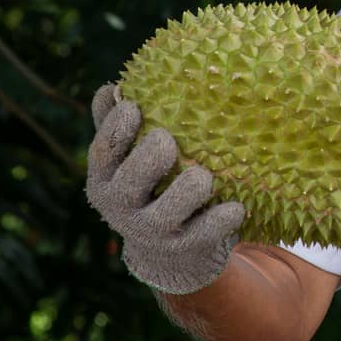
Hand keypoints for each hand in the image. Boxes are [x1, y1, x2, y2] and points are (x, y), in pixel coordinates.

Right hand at [84, 83, 245, 294]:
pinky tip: (236, 206)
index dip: (117, 127)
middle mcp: (122, 207)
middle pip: (135, 177)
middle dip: (154, 154)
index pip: (103, 151)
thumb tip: (113, 86)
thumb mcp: (127, 160)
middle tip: (168, 141)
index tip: (135, 107)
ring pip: (173, 204)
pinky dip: (224, 216)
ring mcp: (154, 230)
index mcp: (105, 179)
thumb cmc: (149, 186)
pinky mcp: (186, 247)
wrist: (167, 254)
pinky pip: (208, 229)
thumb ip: (116, 125)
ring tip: (202, 176)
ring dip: (192, 185)